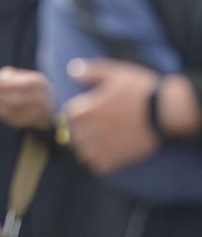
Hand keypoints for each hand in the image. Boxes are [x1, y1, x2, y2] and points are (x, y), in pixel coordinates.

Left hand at [0, 67, 53, 129]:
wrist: (47, 103)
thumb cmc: (28, 86)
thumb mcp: (24, 76)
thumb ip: (10, 75)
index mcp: (39, 84)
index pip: (20, 85)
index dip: (3, 85)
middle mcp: (42, 99)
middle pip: (16, 100)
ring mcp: (37, 113)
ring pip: (13, 110)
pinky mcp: (29, 122)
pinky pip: (11, 118)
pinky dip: (0, 112)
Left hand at [63, 59, 161, 173]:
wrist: (167, 111)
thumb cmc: (141, 90)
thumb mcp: (115, 74)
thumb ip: (90, 72)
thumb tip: (71, 70)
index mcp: (81, 112)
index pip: (69, 116)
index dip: (83, 113)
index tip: (97, 112)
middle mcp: (85, 132)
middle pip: (75, 135)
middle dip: (86, 131)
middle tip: (106, 126)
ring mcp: (98, 148)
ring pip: (84, 152)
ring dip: (92, 147)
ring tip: (109, 140)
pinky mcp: (111, 162)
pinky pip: (98, 165)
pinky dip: (103, 161)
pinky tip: (115, 151)